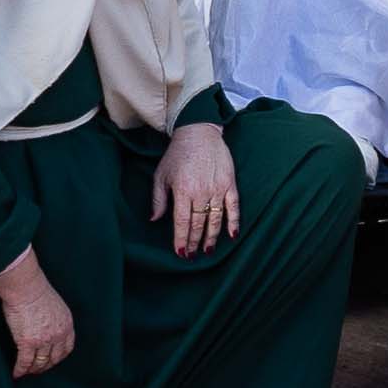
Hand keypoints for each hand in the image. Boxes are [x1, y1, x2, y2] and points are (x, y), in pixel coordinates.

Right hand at [0, 246, 75, 375]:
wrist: (26, 287)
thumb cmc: (36, 290)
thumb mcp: (55, 305)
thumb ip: (55, 318)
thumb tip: (46, 324)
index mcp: (67, 324)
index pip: (67, 347)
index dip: (59, 357)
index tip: (53, 360)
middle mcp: (58, 334)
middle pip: (54, 358)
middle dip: (46, 366)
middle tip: (38, 369)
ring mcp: (44, 340)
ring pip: (40, 362)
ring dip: (33, 369)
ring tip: (27, 372)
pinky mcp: (28, 342)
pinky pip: (25, 361)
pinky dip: (20, 370)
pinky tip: (16, 374)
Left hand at [155, 121, 241, 254]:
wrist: (199, 132)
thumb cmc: (178, 154)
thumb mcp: (161, 174)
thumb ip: (158, 198)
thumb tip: (154, 219)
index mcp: (182, 190)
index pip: (182, 222)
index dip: (182, 239)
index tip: (181, 252)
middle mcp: (201, 191)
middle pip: (198, 223)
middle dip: (195, 242)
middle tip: (192, 255)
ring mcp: (217, 188)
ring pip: (215, 219)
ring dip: (212, 237)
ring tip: (208, 250)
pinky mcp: (230, 184)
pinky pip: (233, 206)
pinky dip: (233, 221)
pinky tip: (232, 235)